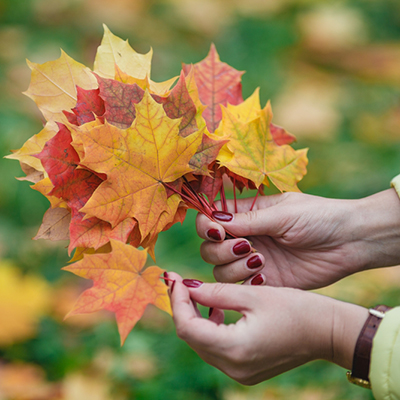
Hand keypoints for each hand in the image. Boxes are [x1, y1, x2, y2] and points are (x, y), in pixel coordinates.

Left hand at [168, 273, 367, 384]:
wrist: (327, 332)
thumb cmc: (295, 308)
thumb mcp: (252, 294)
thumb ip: (214, 293)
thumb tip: (185, 287)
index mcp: (235, 349)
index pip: (187, 327)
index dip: (176, 300)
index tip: (172, 277)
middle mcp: (233, 368)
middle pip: (191, 337)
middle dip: (182, 307)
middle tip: (179, 281)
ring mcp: (240, 373)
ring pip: (202, 343)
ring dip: (195, 317)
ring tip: (197, 293)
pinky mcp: (246, 370)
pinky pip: (216, 349)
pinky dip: (210, 328)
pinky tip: (217, 310)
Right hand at [197, 189, 399, 288]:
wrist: (349, 242)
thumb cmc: (319, 217)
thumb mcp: (283, 213)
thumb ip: (248, 219)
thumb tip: (214, 220)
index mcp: (248, 215)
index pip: (211, 219)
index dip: (206, 226)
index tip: (218, 232)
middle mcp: (246, 237)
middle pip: (210, 247)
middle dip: (220, 249)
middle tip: (247, 247)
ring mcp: (253, 260)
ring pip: (220, 269)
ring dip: (234, 266)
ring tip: (261, 260)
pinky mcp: (264, 281)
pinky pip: (239, 286)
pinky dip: (245, 282)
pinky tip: (265, 276)